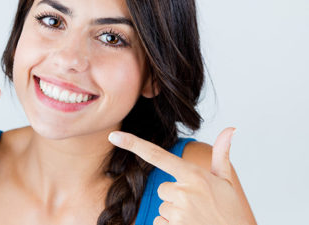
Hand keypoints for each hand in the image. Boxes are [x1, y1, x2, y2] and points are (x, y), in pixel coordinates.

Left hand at [108, 127, 251, 224]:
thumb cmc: (230, 211)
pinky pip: (159, 222)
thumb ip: (221, 154)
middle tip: (196, 204)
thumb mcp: (226, 181)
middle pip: (162, 188)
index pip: (157, 155)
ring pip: (162, 206)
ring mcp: (178, 211)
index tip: (114, 137)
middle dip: (175, 196)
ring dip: (174, 213)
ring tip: (196, 218)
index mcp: (193, 175)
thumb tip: (230, 128)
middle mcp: (183, 191)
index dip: (133, 144)